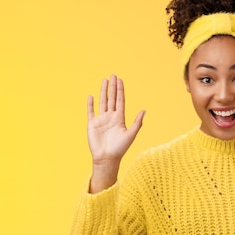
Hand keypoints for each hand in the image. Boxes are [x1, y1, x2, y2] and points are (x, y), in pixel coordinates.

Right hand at [87, 74, 144, 191]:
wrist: (107, 158)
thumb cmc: (120, 148)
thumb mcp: (131, 135)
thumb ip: (137, 123)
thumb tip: (144, 111)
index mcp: (120, 118)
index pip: (120, 101)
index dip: (120, 90)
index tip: (120, 80)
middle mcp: (111, 117)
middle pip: (112, 99)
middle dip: (112, 87)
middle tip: (113, 75)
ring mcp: (101, 120)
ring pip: (102, 102)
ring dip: (103, 92)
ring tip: (104, 81)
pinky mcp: (92, 124)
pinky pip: (91, 112)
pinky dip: (90, 104)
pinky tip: (91, 96)